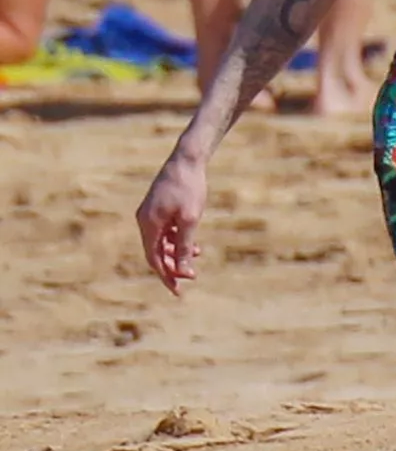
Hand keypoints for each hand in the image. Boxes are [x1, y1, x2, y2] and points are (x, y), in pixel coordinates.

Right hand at [136, 151, 207, 295]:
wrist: (187, 159)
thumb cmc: (189, 188)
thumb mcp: (190, 219)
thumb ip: (184, 245)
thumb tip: (182, 269)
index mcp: (148, 224)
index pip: (153, 259)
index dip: (166, 276)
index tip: (178, 291)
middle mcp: (145, 220)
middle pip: (155, 253)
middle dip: (172, 266)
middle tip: (192, 276)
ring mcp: (150, 213)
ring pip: (161, 243)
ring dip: (176, 254)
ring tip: (195, 259)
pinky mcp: (159, 208)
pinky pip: (165, 232)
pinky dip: (177, 241)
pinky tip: (194, 245)